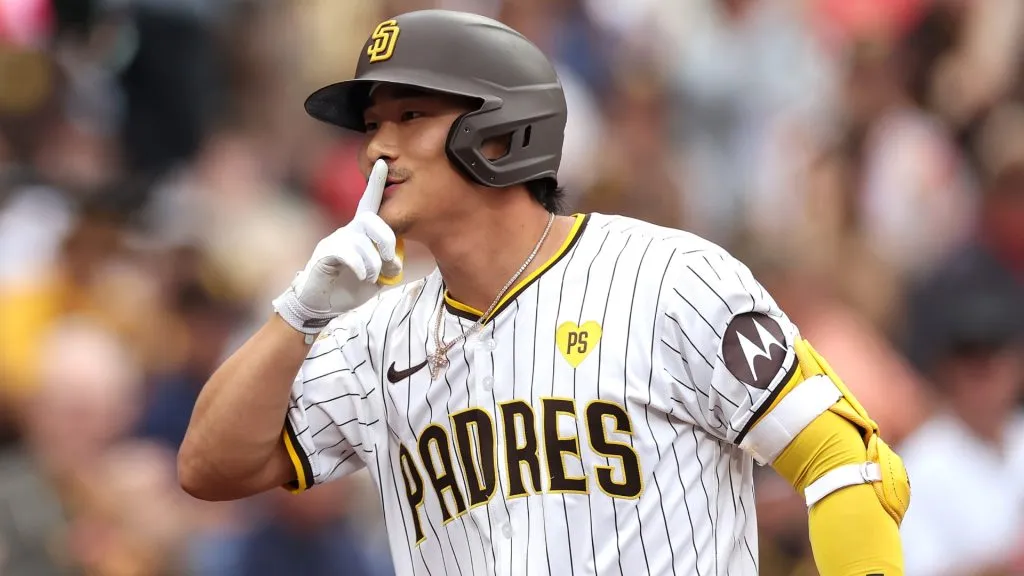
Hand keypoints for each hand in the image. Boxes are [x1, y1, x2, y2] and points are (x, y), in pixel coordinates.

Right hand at [273, 159, 401, 333]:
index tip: (382, 164)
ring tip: (373, 277)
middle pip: (371, 220)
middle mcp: (348, 232)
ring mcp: (335, 241)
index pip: (369, 204)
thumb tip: (396, 264)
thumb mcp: (376, 277)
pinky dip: (361, 268)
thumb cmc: (348, 287)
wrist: (320, 305)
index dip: (376, 184)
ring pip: (362, 241)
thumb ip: (387, 267)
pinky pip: (347, 253)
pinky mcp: (325, 254)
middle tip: (392, 262)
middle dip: (387, 240)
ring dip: (375, 263)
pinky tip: (363, 278)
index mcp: (361, 234)